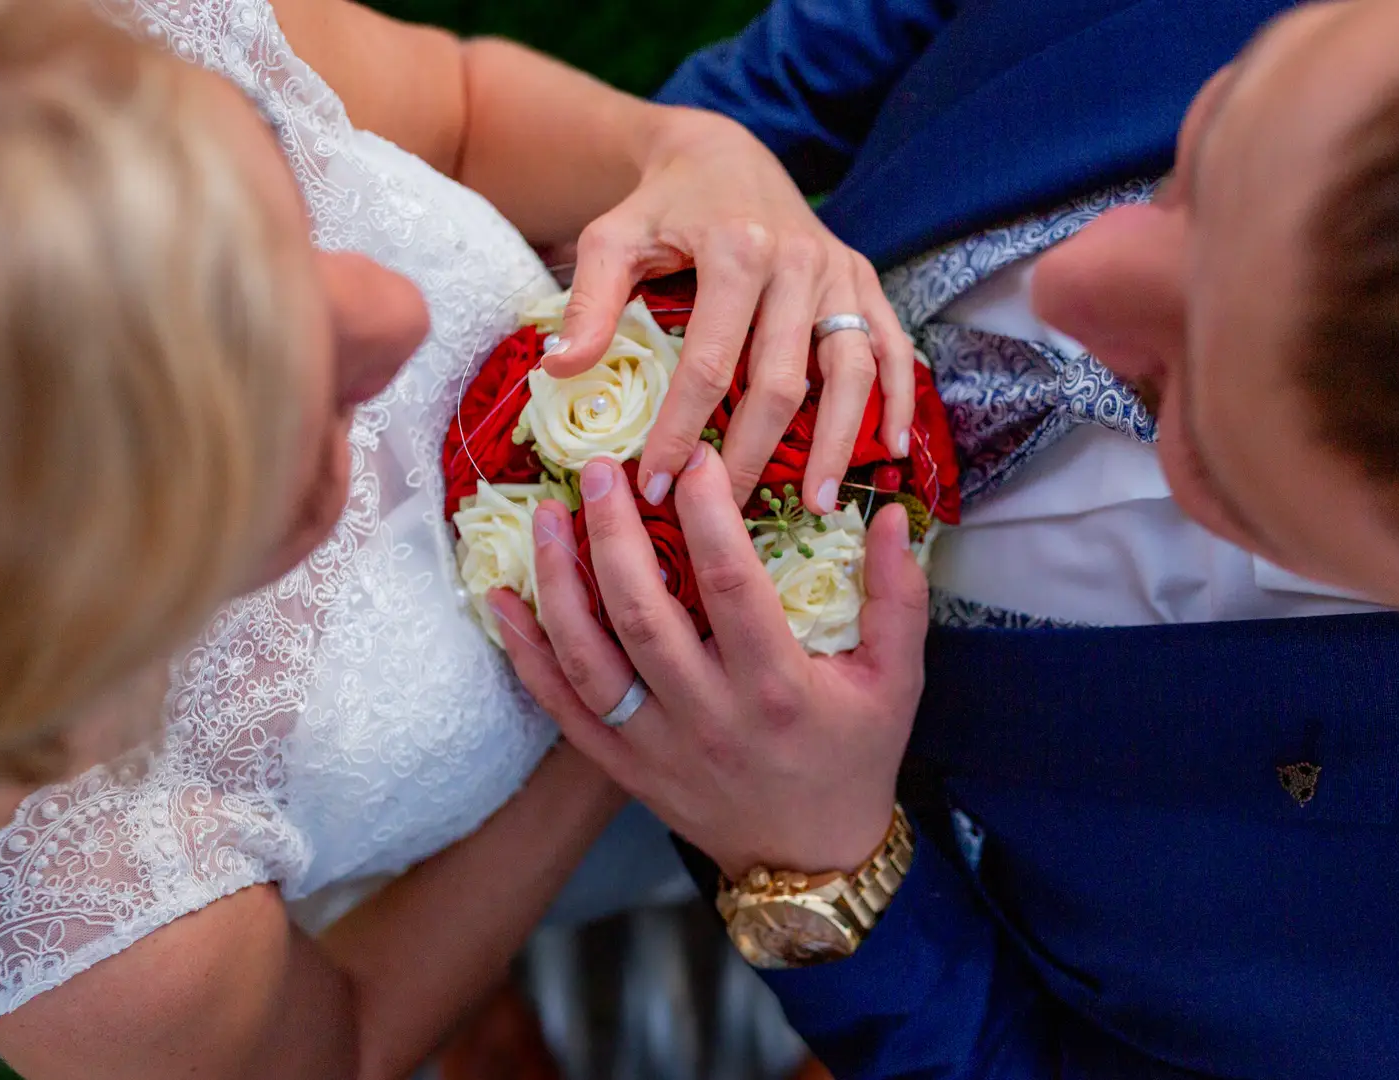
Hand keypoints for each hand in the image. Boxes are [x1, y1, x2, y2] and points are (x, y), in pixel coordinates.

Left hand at [489, 443, 927, 878]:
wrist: (811, 861)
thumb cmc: (855, 757)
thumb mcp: (897, 679)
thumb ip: (897, 595)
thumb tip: (893, 512)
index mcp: (777, 689)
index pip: (730, 584)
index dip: (705, 512)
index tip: (693, 455)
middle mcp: (709, 717)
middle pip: (642, 614)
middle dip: (614, 534)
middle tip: (601, 470)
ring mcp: (656, 747)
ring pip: (588, 659)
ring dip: (559, 583)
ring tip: (546, 518)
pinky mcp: (623, 769)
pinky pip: (561, 709)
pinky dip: (525, 654)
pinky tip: (501, 601)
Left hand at [541, 108, 916, 516]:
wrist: (725, 154)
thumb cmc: (664, 206)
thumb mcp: (613, 238)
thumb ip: (590, 302)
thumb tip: (562, 371)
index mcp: (736, 250)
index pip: (710, 363)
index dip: (684, 430)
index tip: (657, 485)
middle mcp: (798, 262)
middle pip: (782, 380)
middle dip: (752, 454)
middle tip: (725, 516)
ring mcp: (839, 273)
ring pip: (849, 371)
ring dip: (836, 443)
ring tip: (817, 504)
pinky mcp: (864, 279)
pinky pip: (892, 344)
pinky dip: (899, 396)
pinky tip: (892, 448)